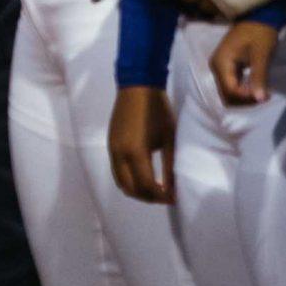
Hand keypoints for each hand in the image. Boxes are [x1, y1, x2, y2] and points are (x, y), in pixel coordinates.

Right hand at [107, 87, 176, 204]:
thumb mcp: (170, 139)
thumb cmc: (158, 111)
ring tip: (155, 189)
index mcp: (136, 152)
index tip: (175, 198)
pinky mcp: (110, 144)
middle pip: (131, 189)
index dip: (162, 197)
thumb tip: (174, 188)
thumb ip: (170, 166)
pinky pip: (117, 171)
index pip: (147, 186)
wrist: (138, 87)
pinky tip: (144, 176)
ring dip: (137, 190)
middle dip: (149, 197)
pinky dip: (129, 180)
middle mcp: (119, 154)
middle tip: (166, 196)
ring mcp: (112, 149)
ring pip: (121, 182)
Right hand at [211, 20, 280, 106]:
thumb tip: (260, 99)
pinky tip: (256, 86)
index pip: (230, 90)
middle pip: (226, 94)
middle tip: (264, 96)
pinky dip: (243, 89)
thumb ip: (258, 77)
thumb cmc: (259, 35)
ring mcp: (219, 66)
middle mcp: (216, 67)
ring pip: (228, 91)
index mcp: (221, 63)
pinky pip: (231, 84)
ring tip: (262, 92)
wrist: (257, 18)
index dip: (247, 97)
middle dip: (244, 99)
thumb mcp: (261, 56)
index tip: (266, 95)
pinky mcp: (226, 66)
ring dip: (244, 96)